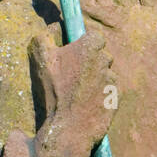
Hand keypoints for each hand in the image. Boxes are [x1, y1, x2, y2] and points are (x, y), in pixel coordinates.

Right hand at [28, 28, 116, 156]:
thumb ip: (45, 37)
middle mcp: (105, 61)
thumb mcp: (41, 58)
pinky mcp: (115, 98)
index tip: (75, 51)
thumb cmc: (54, 91)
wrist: (68, 128)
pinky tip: (85, 103)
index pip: (95, 36)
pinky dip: (100, 94)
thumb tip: (52, 29)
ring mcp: (112, 81)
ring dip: (95, 78)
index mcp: (90, 48)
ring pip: (105, 73)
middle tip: (74, 73)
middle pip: (102, 54)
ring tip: (78, 92)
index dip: (85, 43)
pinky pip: (108, 91)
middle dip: (91, 60)